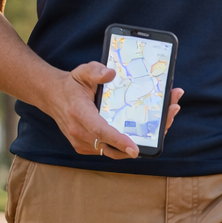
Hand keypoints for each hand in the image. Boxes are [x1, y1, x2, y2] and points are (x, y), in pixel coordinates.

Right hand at [44, 62, 183, 159]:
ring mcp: (83, 144)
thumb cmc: (72, 84)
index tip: (135, 148)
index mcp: (79, 113)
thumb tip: (111, 74)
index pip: (100, 131)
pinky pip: (110, 151)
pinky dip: (127, 144)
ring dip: (139, 141)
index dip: (118, 141)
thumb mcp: (82, 71)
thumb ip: (95, 70)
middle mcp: (80, 133)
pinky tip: (145, 130)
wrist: (53, 97)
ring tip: (164, 120)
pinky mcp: (87, 148)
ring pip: (114, 151)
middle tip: (169, 118)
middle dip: (143, 137)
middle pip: (113, 145)